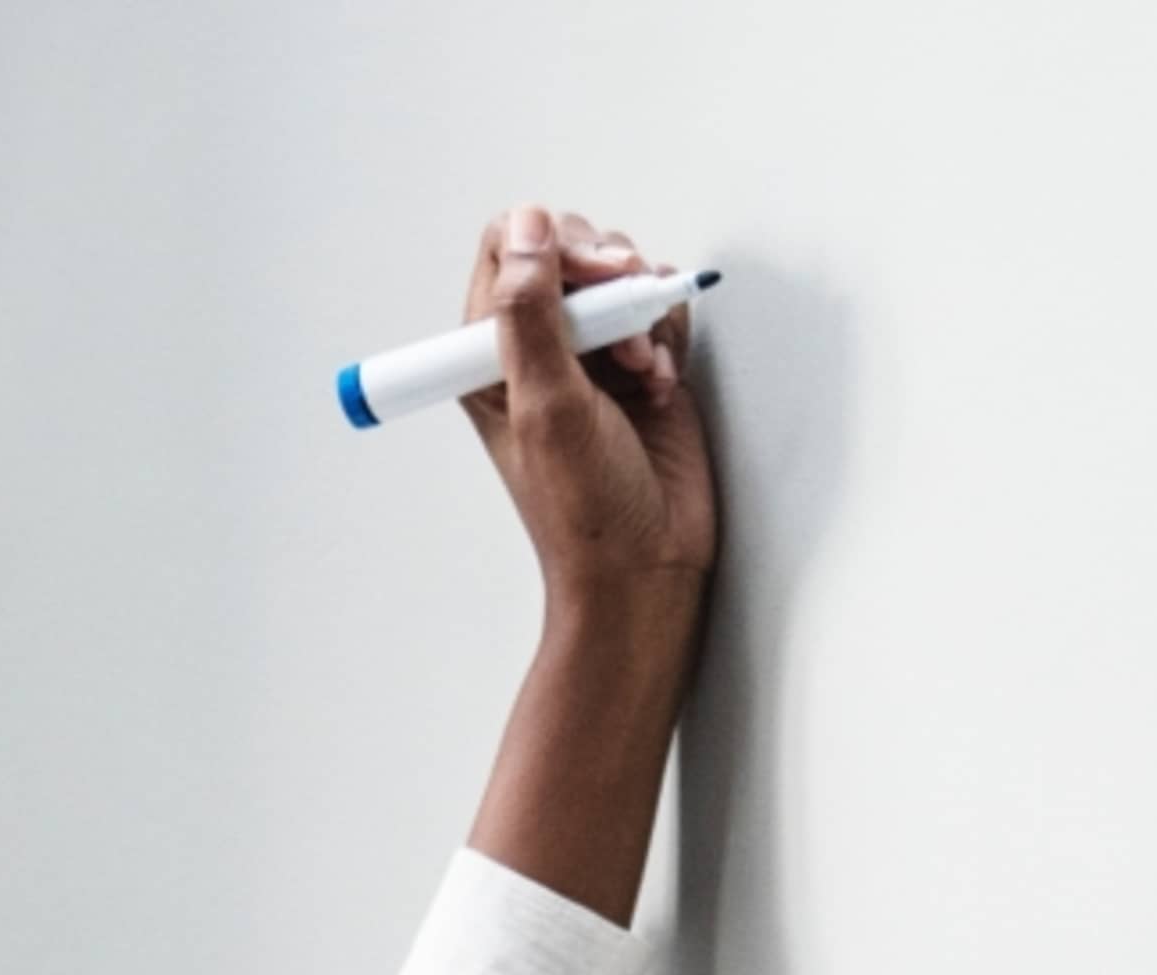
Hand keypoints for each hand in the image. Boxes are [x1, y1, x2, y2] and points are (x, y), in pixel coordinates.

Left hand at [457, 205, 718, 622]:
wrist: (645, 565)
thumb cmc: (583, 510)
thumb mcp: (546, 406)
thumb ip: (530, 312)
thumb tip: (529, 226)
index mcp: (490, 353)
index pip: (510, 249)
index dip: (554, 248)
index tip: (590, 281)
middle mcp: (538, 346)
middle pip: (570, 250)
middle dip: (607, 278)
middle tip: (621, 335)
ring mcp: (592, 354)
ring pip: (620, 276)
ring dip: (640, 313)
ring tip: (639, 371)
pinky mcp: (640, 366)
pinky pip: (658, 310)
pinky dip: (666, 335)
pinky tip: (659, 382)